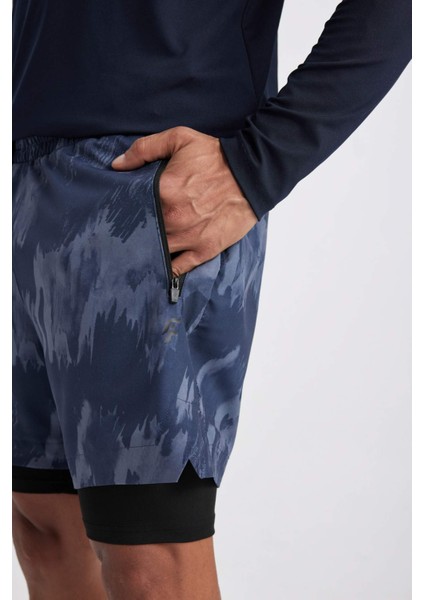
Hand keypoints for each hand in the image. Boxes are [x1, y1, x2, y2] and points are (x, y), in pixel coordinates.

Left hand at [111, 126, 258, 277]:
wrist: (252, 175)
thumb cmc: (215, 157)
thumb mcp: (179, 139)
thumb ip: (144, 149)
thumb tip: (117, 165)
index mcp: (163, 191)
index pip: (129, 207)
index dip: (122, 211)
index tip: (118, 212)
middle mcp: (173, 219)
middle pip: (140, 233)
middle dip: (132, 233)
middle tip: (122, 234)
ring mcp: (188, 238)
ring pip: (156, 253)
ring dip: (146, 253)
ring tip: (137, 252)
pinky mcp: (204, 250)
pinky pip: (178, 268)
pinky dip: (165, 270)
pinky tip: (156, 268)